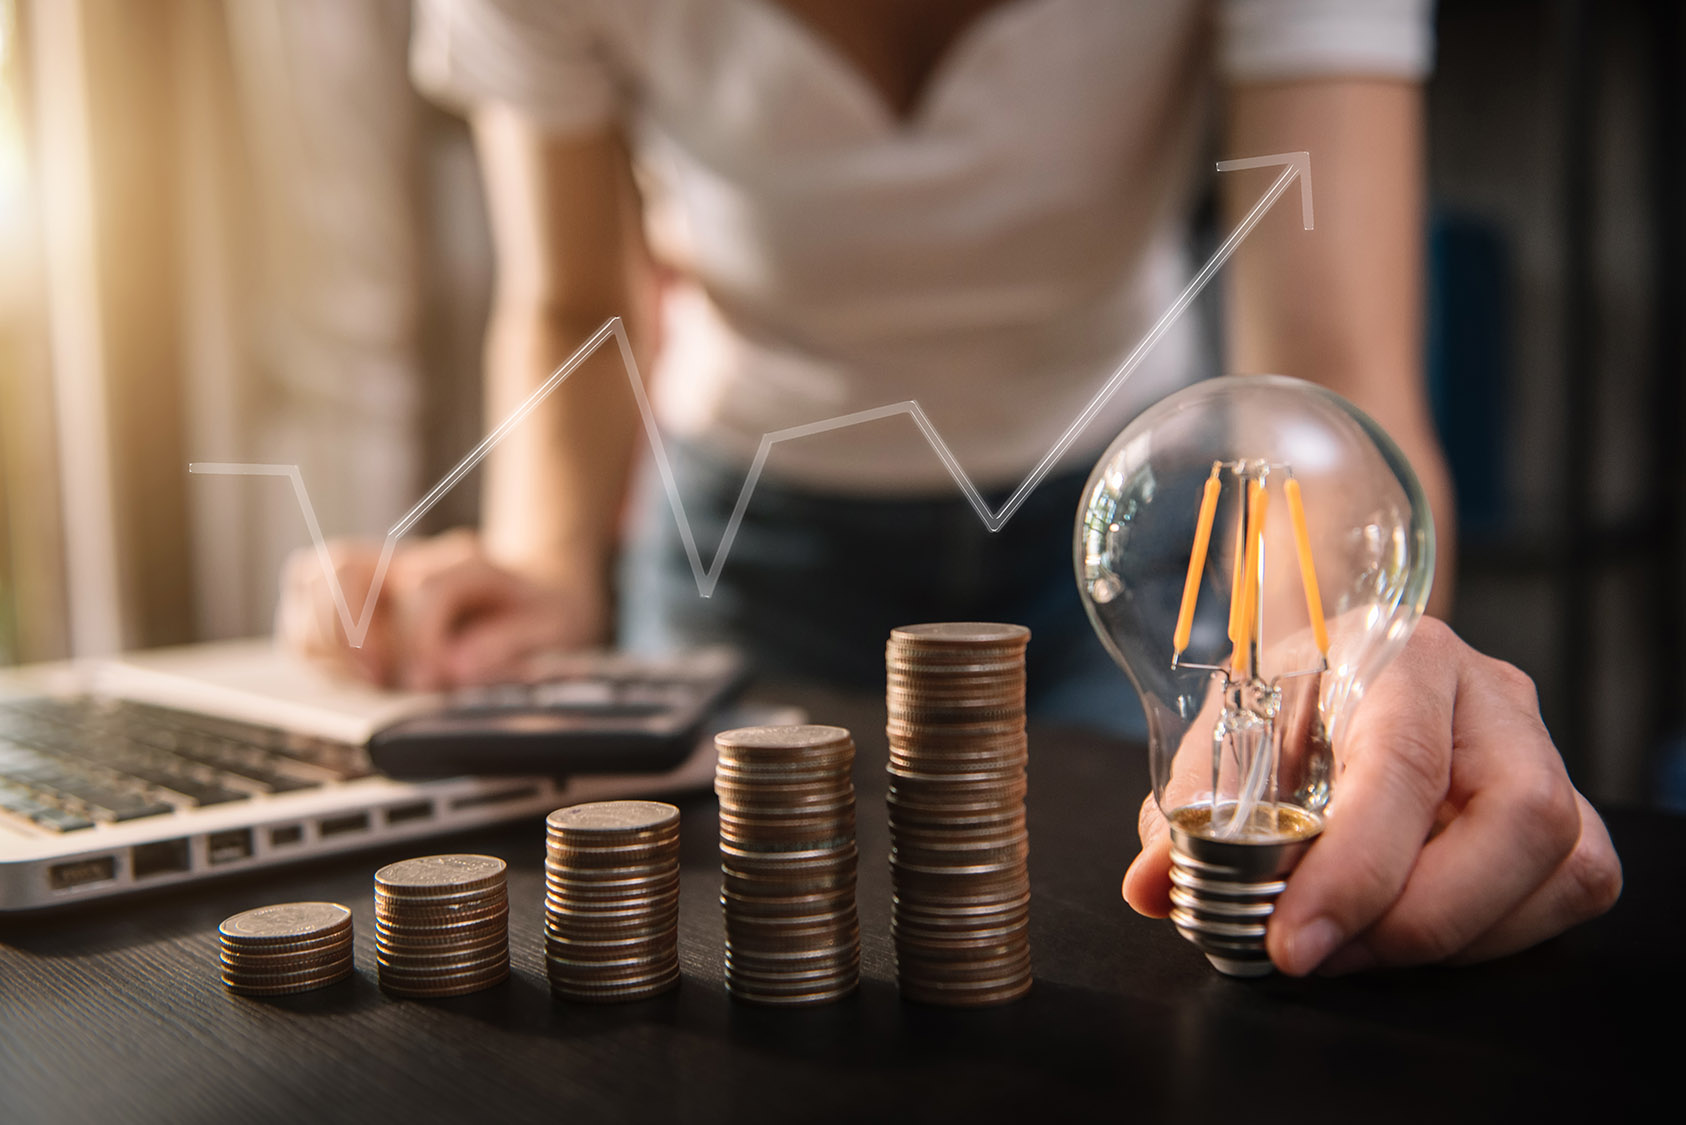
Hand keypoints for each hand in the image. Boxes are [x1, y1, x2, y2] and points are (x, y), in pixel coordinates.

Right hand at [276, 529, 609, 689]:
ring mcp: (378, 570)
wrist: (537, 590)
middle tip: (378, 678)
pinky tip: (344, 671)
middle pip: (344, 566)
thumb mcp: (554, 626)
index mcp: (467, 560)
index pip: (424, 588)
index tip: (435, 680)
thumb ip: (507, 645)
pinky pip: (304, 603)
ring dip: (325, 638)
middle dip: (350, 632)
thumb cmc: (542, 611)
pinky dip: (311, 640)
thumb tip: (451, 668)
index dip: (424, 640)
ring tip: (362, 678)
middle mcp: (413, 557)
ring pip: (311, 579)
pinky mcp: (352, 592)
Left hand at [1122, 617, 1622, 973]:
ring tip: (1354, 945)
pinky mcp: (1571, 807)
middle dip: (1415, 918)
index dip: (1354, 870)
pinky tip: (1413, 931)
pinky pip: (1574, 886)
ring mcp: (1544, 750)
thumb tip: (1150, 886)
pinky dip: (1496, 934)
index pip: (1401, 766)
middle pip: (1516, 821)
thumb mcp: (1224, 737)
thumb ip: (1188, 812)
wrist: (1340, 662)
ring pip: (1561, 864)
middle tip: (1322, 954)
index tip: (1292, 941)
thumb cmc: (1285, 699)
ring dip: (1453, 935)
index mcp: (1402, 656)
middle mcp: (1491, 695)